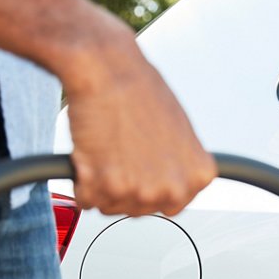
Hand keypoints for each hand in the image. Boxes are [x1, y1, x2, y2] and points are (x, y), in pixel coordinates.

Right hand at [61, 20, 216, 216]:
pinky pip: (85, 201)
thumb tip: (169, 181)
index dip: (150, 184)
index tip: (142, 166)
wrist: (106, 68)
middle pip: (140, 209)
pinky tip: (91, 151)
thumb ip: (179, 165)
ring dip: (100, 182)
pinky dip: (80, 180)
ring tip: (107, 145)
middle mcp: (173, 188)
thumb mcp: (179, 131)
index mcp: (199, 175)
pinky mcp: (106, 187)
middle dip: (124, 184)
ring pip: (111, 206)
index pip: (172, 205)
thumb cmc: (139, 90)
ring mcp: (141, 190)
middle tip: (120, 149)